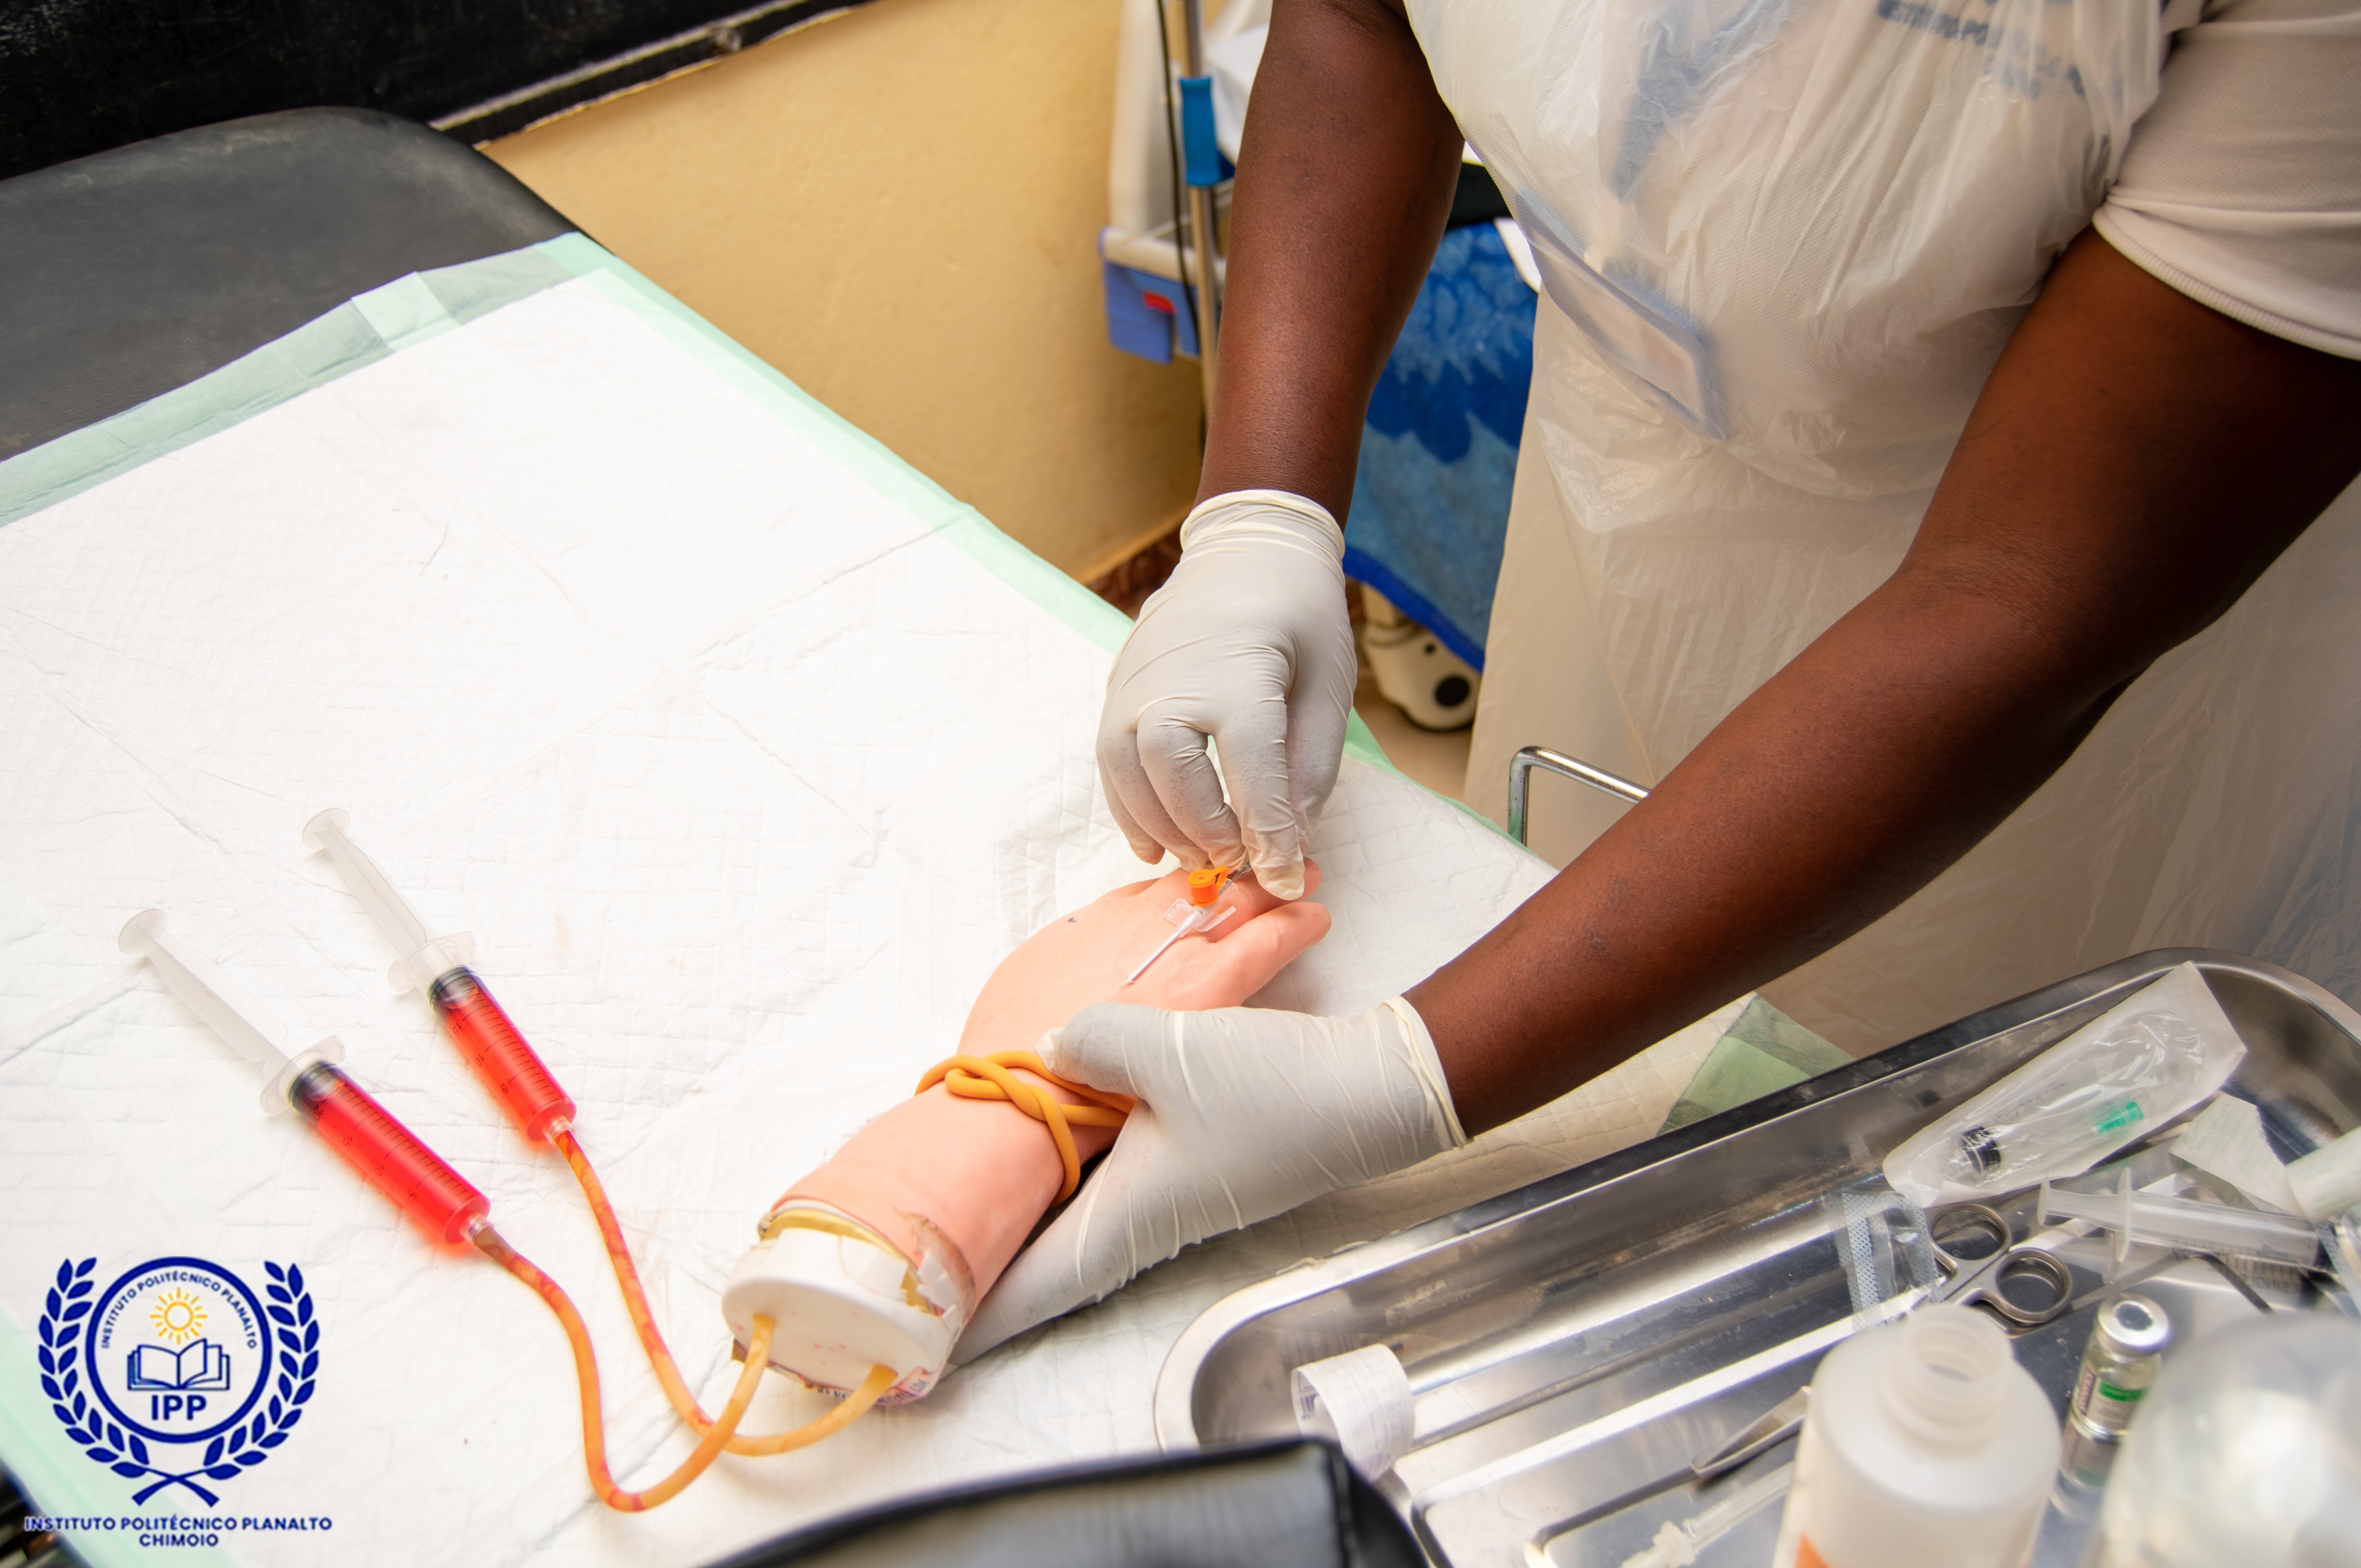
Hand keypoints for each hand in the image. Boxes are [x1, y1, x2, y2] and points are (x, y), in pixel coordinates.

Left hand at [783, 864, 1330, 1300]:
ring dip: (1025, 1223)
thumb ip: (1091, 1041)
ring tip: (966, 1215)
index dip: (975, 1314)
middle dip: (988, 1268)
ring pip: (1075, 1222)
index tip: (920, 1342)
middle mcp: (1143, 1221)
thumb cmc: (1276, 1088)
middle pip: (1045, 1261)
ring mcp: (1168, 1198)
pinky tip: (1045, 1145)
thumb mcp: (1168, 1049)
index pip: (1034, 1285)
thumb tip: (1045, 1051)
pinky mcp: (1189, 1168)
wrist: (1370, 1091)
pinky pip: (1107, 1186)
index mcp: (1128, 1216)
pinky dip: (1066, 1176)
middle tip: (924, 1267)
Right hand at [1096, 491, 1357, 899]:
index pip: (1249, 775)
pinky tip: (1155, 842)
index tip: (1284, 879)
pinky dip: (1128, 810)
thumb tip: (1291, 841)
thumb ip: (1310, 767)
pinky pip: (1109, 762)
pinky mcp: (1116, 687)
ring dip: (1162, 829)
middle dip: (1206, 832)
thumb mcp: (1329, 686)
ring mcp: (1134, 682)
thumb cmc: (1300, 616)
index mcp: (1238, 676)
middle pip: (1173, 776)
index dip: (1268, 836)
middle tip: (1237, 864)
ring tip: (1199, 860)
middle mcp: (1173, 680)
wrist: (1247, 549)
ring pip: (1129, 774)